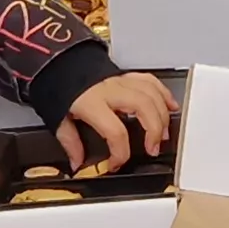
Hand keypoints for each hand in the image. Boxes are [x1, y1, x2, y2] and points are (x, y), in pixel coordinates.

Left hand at [58, 73, 177, 171]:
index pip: (115, 131)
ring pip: (152, 94)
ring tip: (163, 134)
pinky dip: (164, 94)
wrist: (58, 64)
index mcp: (92, 103)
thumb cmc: (58, 89)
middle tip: (153, 148)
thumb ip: (70, 142)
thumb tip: (78, 163)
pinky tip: (170, 107)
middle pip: (144, 108)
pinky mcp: (126, 75)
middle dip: (154, 131)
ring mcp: (120, 81)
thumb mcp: (58, 118)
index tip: (117, 163)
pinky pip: (151, 81)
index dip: (121, 152)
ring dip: (163, 115)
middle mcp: (110, 90)